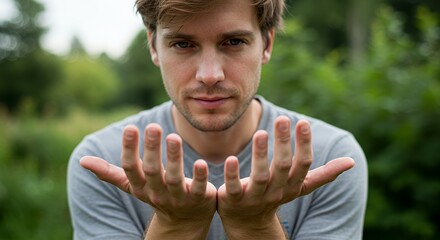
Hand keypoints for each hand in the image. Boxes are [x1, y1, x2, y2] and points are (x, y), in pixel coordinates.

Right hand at [80, 124, 216, 238]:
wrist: (183, 221)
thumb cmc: (156, 194)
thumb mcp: (133, 185)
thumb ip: (110, 173)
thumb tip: (82, 160)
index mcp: (140, 186)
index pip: (131, 168)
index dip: (129, 149)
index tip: (130, 127)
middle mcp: (157, 193)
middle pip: (152, 171)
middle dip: (151, 149)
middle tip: (153, 126)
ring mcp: (178, 197)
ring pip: (174, 178)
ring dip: (174, 158)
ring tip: (173, 136)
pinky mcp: (198, 198)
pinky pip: (198, 187)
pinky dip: (199, 176)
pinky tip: (201, 161)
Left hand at [217, 116, 354, 238]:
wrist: (248, 221)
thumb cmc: (276, 195)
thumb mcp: (299, 185)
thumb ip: (323, 174)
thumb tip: (351, 162)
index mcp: (292, 184)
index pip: (302, 164)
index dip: (304, 144)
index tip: (302, 122)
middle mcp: (276, 191)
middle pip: (282, 167)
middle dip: (284, 143)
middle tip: (283, 119)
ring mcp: (255, 197)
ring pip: (260, 176)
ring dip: (260, 155)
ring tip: (260, 133)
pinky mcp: (233, 199)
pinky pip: (233, 187)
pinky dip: (232, 174)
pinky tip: (230, 158)